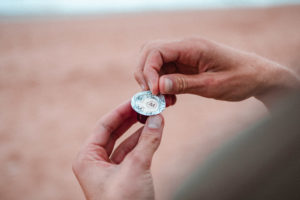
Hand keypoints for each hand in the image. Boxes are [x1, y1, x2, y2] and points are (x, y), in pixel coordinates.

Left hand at [72, 101, 164, 199]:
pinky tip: (153, 132)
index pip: (104, 126)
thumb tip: (158, 118)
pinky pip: (132, 153)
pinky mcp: (123, 176)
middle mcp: (95, 162)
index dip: (121, 111)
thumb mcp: (137, 168)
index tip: (136, 99)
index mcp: (87, 158)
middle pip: (114, 132)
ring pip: (125, 142)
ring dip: (140, 129)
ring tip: (154, 115)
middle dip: (131, 118)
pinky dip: (143, 142)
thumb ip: (148, 141)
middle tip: (146, 105)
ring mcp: (109, 169)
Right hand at [134, 37, 299, 106]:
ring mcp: (184, 56)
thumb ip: (184, 84)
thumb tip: (158, 86)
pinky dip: (162, 86)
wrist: (257, 76)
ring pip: (155, 63)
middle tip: (152, 96)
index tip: (154, 92)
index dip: (148, 71)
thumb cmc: (240, 78)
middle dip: (145, 74)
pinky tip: (170, 99)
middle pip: (149, 53)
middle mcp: (185, 48)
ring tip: (163, 101)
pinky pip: (165, 72)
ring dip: (152, 82)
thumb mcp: (212, 85)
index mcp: (192, 47)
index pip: (156, 50)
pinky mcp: (186, 66)